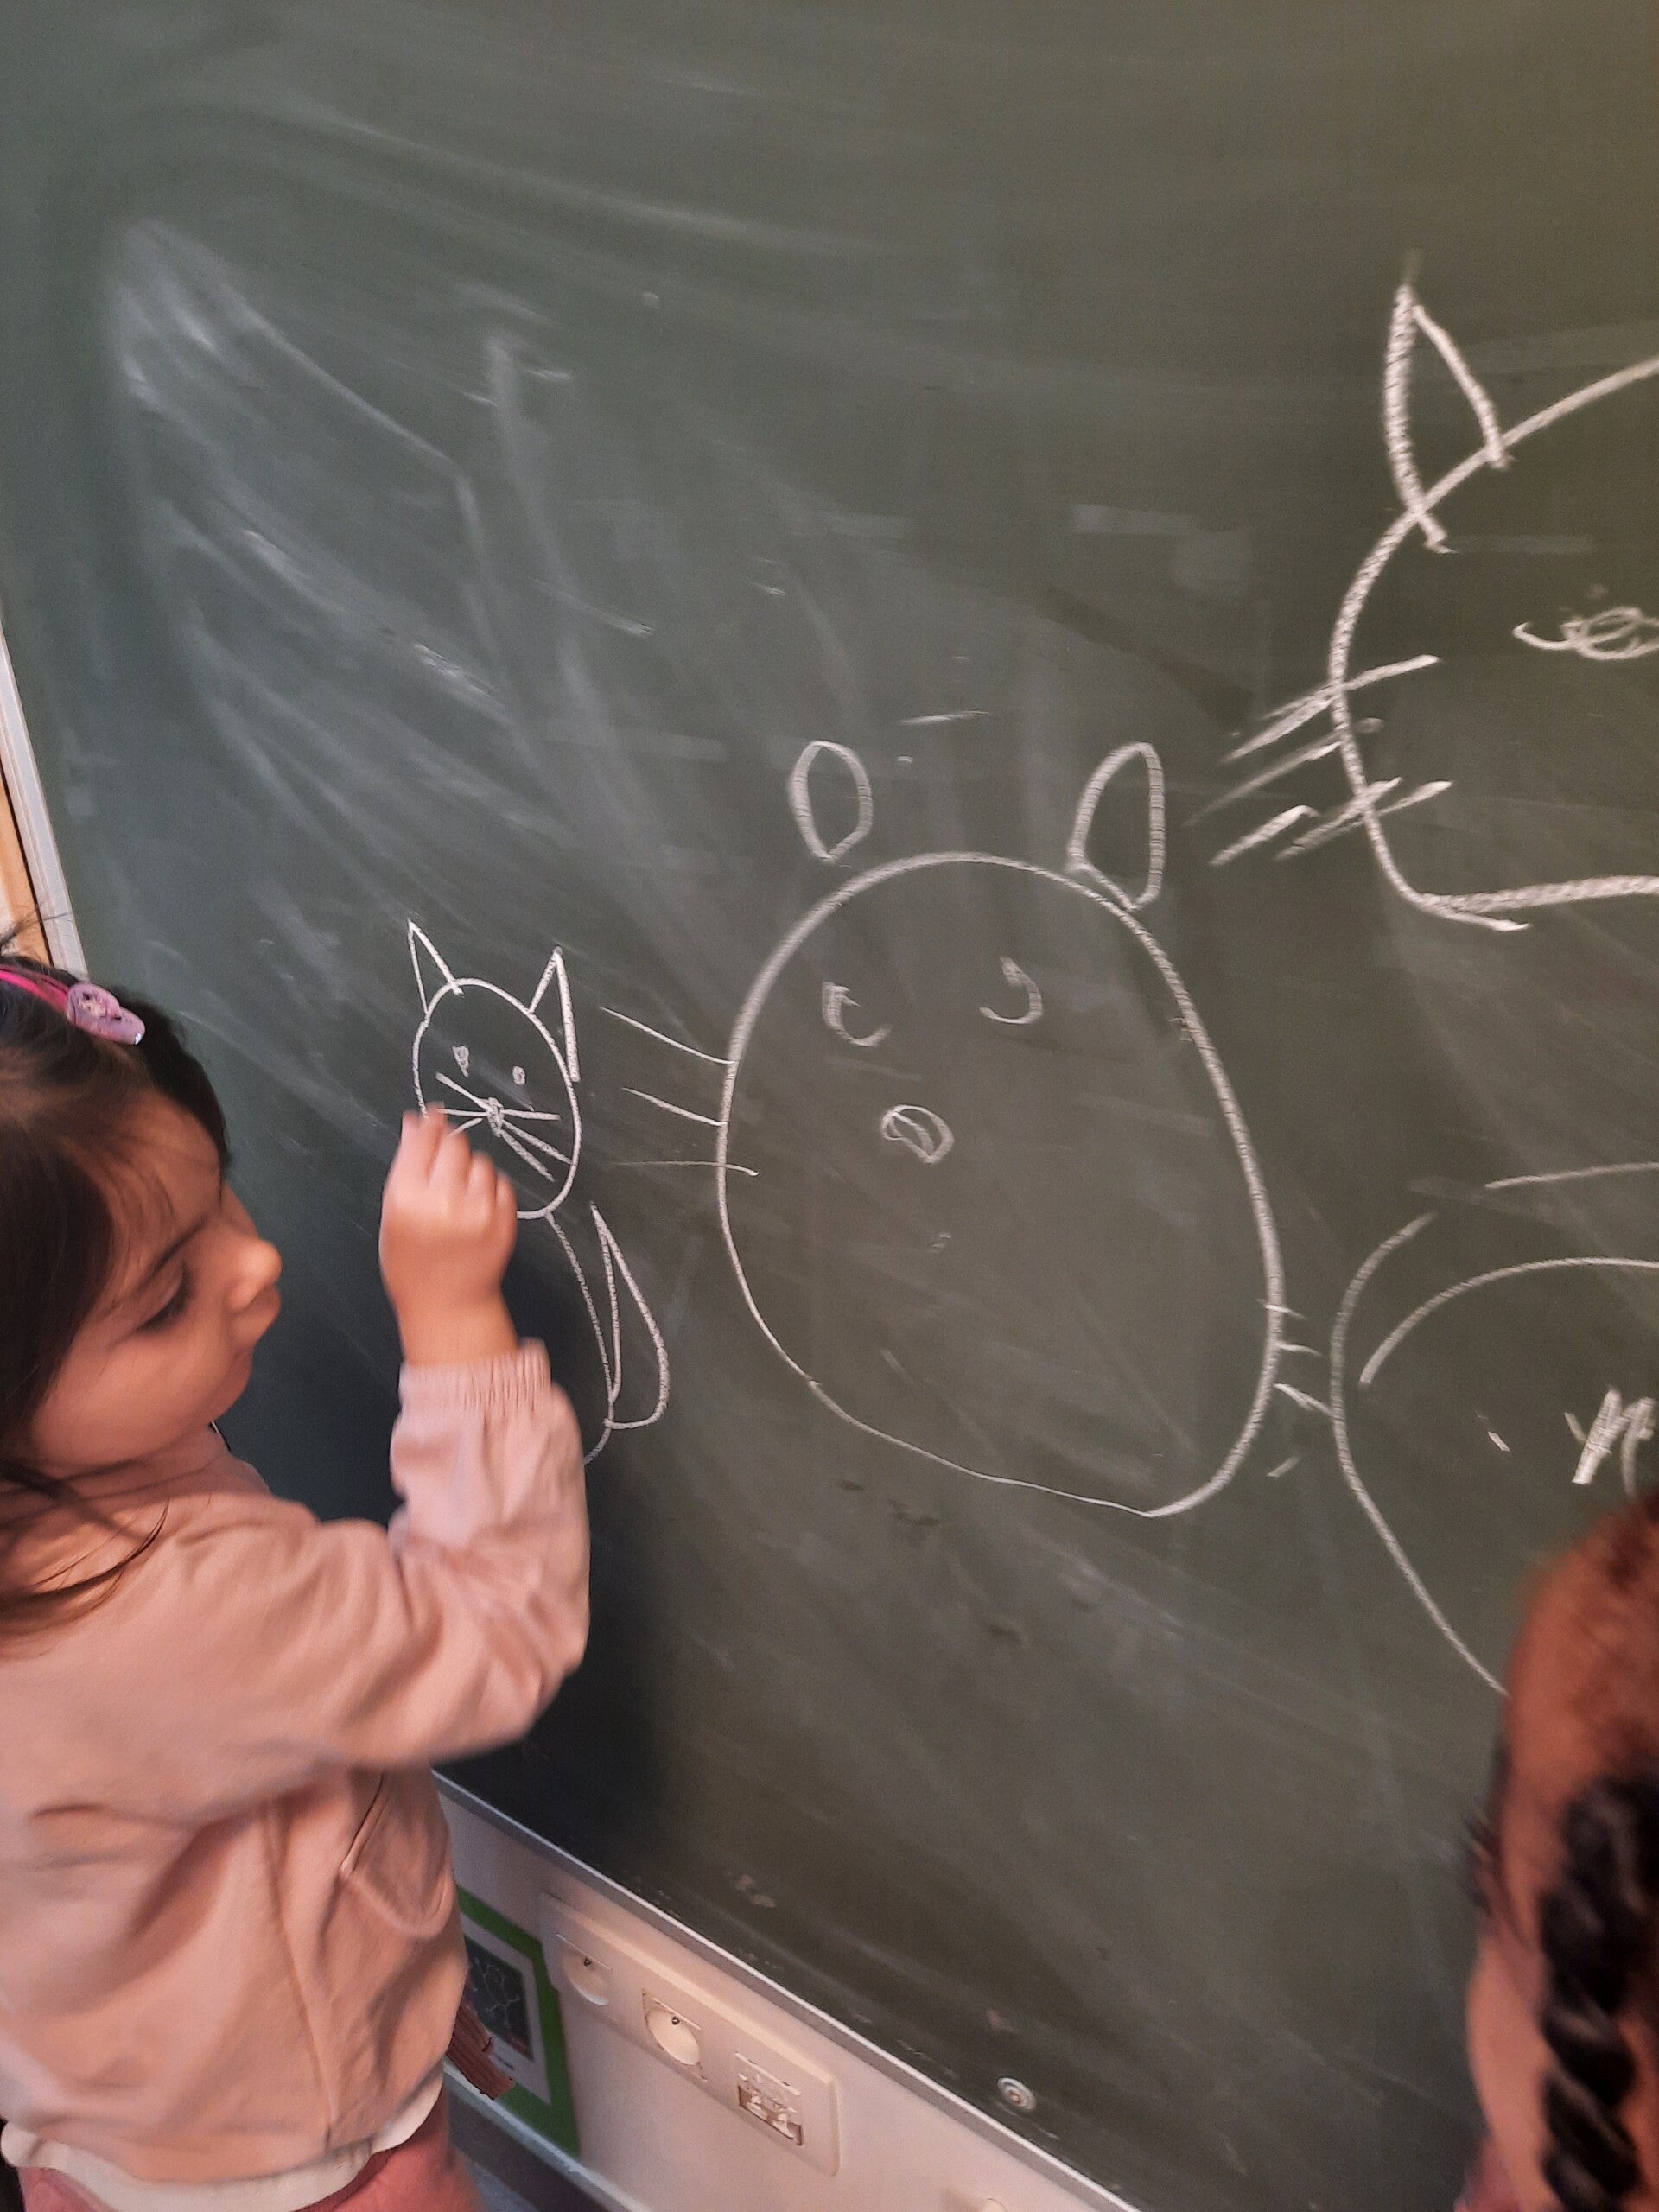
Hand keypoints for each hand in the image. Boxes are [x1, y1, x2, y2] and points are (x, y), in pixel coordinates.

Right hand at [380, 1110, 518, 1366]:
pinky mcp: (504, 1220)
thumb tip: (415, 1122)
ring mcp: (479, 1212)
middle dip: (448, 1144)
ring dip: (469, 1168)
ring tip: (458, 1194)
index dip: (428, 1123)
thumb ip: (406, 1166)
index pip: (422, 1141)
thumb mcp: (393, 1215)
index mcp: (407, 1200)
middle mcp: (444, 1202)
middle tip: (443, 1161)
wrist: (447, 1304)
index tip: (433, 1114)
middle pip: (454, 1144)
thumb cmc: (411, 1261)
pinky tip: (475, 1207)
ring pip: (480, 1161)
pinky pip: (500, 1182)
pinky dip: (489, 1188)